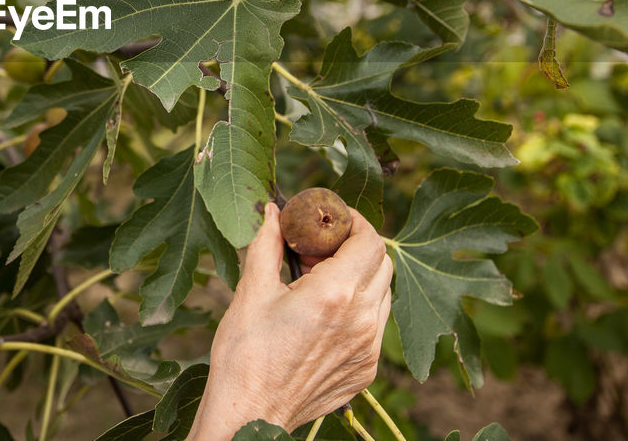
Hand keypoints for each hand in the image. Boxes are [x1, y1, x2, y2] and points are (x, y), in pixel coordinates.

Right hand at [187, 202, 392, 437]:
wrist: (250, 415)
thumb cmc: (245, 354)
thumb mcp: (251, 290)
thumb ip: (267, 244)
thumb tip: (272, 211)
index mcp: (335, 295)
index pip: (370, 241)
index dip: (354, 223)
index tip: (332, 219)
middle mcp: (362, 321)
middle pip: (382, 265)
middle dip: (356, 248)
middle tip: (320, 250)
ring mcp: (368, 349)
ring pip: (382, 296)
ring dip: (360, 279)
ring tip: (320, 284)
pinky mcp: (366, 370)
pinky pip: (375, 327)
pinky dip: (358, 310)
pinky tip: (324, 317)